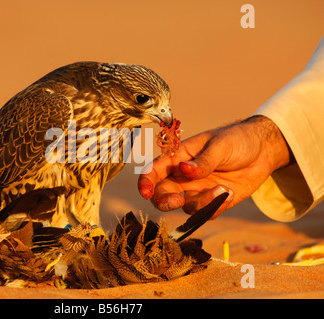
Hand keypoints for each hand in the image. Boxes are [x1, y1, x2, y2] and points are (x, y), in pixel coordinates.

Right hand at [138, 115, 292, 217]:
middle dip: (165, 201)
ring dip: (202, 203)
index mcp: (178, 157)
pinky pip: (206, 214)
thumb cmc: (237, 140)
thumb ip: (202, 161)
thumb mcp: (220, 146)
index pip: (154, 171)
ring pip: (186, 207)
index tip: (145, 192)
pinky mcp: (213, 202)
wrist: (264, 150)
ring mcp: (198, 190)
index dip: (145, 182)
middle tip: (179, 200)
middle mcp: (183, 177)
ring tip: (224, 190)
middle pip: (162, 194)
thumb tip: (184, 170)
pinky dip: (216, 208)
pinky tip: (230, 193)